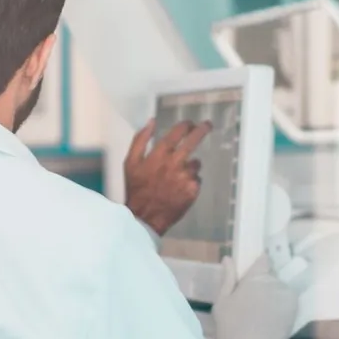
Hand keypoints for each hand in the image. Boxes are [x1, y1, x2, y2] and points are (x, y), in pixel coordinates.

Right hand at [124, 119, 211, 235]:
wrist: (144, 217)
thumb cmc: (136, 189)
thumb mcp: (130, 163)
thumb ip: (140, 140)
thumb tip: (152, 121)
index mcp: (160, 154)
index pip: (177, 133)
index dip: (185, 125)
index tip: (190, 123)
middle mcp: (175, 163)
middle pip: (193, 141)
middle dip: (202, 130)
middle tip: (208, 125)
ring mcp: (186, 177)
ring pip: (195, 165)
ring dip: (189, 167)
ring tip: (177, 178)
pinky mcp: (193, 190)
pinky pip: (196, 180)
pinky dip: (190, 182)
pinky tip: (179, 190)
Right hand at [213, 256, 298, 338]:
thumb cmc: (230, 326)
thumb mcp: (222, 301)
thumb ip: (227, 277)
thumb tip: (228, 258)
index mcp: (257, 277)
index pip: (263, 259)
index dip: (258, 265)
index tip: (252, 272)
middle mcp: (276, 283)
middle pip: (271, 276)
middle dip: (263, 283)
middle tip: (251, 299)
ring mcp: (287, 297)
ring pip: (280, 289)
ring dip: (273, 295)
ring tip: (261, 312)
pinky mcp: (294, 311)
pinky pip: (287, 302)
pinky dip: (280, 306)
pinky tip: (270, 318)